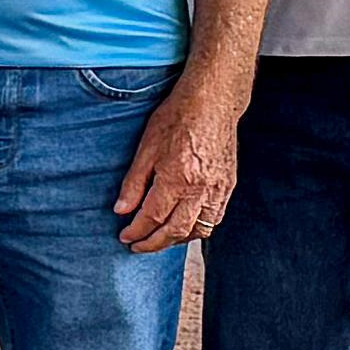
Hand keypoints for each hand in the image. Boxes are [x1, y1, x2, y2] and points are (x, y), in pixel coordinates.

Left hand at [112, 77, 241, 249]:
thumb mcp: (146, 148)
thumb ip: (134, 183)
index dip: (137, 231)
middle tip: (138, 246)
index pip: (152, 217)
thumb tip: (121, 210)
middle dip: (155, 243)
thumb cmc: (176, 119)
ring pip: (200, 229)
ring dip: (178, 239)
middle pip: (176, 230)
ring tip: (159, 239)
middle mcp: (201, 189)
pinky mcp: (228, 186)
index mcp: (177, 179)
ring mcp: (218, 189)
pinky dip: (199, 228)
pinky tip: (185, 226)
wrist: (212, 103)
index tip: (125, 236)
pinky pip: (215, 218)